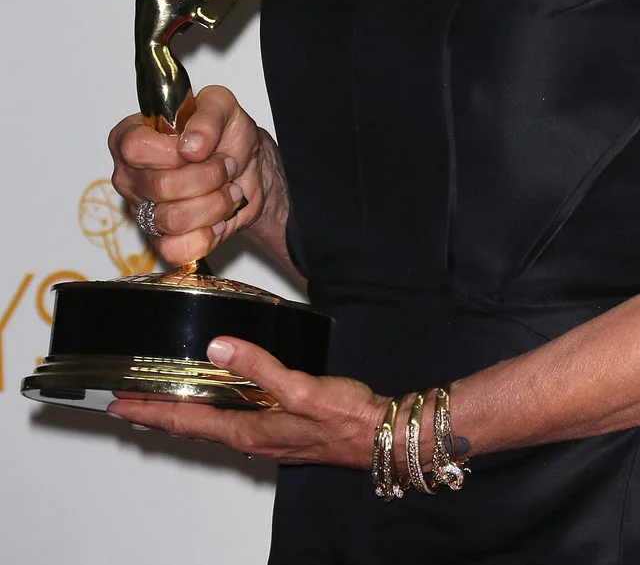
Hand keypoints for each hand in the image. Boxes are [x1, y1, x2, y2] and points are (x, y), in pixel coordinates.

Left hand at [107, 338, 387, 467]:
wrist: (378, 435)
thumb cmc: (343, 417)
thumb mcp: (300, 387)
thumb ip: (259, 366)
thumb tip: (217, 345)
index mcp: (247, 429)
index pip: (185, 420)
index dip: (149, 411)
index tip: (118, 404)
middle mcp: (250, 437)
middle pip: (190, 426)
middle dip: (155, 415)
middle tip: (124, 404)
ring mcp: (264, 436)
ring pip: (208, 426)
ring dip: (179, 415)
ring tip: (157, 404)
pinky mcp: (278, 429)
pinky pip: (229, 422)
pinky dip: (208, 413)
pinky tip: (215, 403)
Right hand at [109, 85, 269, 266]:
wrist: (247, 169)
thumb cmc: (226, 134)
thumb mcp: (224, 106)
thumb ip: (208, 115)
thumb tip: (191, 146)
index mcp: (130, 137)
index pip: (134, 148)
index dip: (173, 152)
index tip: (201, 149)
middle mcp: (129, 176)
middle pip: (161, 186)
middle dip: (208, 176)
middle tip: (225, 166)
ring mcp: (141, 211)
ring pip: (173, 220)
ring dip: (215, 203)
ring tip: (228, 189)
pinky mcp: (159, 242)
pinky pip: (177, 250)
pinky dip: (208, 235)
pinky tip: (217, 218)